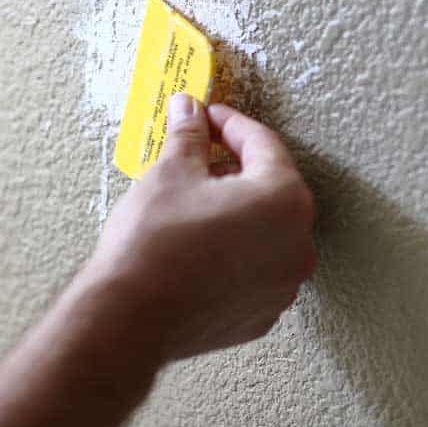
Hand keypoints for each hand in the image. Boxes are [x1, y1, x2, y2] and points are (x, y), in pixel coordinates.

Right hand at [83, 94, 316, 361]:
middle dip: (234, 168)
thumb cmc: (154, 243)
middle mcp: (297, 243)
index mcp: (283, 198)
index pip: (262, 143)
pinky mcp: (262, 314)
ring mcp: (283, 284)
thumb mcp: (171, 172)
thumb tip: (189, 109)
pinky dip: (235, 253)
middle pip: (270, 188)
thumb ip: (189, 135)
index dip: (229, 124)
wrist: (130, 317)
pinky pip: (255, 269)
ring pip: (265, 231)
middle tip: (198, 157)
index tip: (206, 117)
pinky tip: (200, 247)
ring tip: (194, 205)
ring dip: (236, 213)